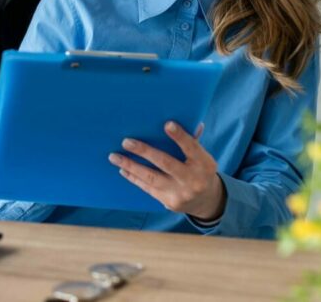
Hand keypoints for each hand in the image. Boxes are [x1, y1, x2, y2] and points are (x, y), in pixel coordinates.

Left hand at [107, 122, 225, 220]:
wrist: (206, 201)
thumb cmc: (199, 169)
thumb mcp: (202, 156)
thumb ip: (192, 140)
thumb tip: (187, 117)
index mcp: (204, 163)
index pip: (192, 147)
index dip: (180, 136)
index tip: (166, 124)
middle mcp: (193, 180)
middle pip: (165, 163)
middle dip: (144, 151)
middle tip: (126, 141)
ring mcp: (180, 193)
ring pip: (151, 177)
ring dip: (130, 165)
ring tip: (114, 156)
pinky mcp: (169, 202)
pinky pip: (148, 188)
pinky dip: (133, 178)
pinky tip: (122, 169)